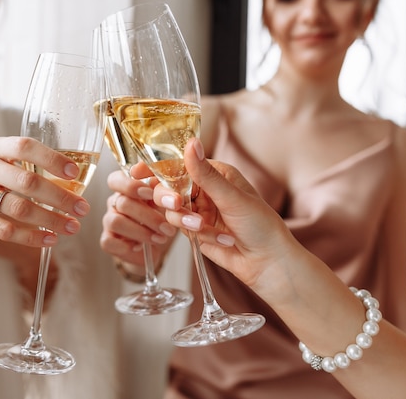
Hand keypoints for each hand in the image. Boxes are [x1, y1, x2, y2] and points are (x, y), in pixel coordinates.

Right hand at [0, 137, 90, 247]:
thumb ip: (22, 161)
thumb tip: (70, 179)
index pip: (25, 147)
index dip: (52, 159)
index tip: (75, 173)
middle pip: (27, 182)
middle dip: (60, 197)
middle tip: (82, 208)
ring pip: (18, 209)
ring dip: (50, 220)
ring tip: (71, 227)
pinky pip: (4, 230)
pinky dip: (30, 237)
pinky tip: (49, 239)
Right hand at [99, 164, 176, 267]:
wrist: (156, 246)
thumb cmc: (160, 218)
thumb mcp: (166, 204)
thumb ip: (165, 196)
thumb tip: (171, 196)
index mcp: (126, 189)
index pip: (116, 179)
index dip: (131, 185)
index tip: (151, 193)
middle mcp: (114, 203)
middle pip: (122, 203)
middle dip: (148, 216)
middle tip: (167, 227)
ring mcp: (108, 221)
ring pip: (116, 222)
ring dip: (141, 232)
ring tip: (160, 238)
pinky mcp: (107, 241)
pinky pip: (109, 241)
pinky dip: (128, 246)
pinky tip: (141, 247)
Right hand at [152, 138, 298, 290]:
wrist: (267, 262)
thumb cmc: (261, 226)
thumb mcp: (233, 197)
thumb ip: (206, 174)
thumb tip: (191, 144)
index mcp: (215, 172)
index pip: (179, 164)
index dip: (157, 167)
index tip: (138, 173)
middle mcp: (203, 188)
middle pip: (168, 186)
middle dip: (171, 198)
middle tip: (178, 205)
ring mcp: (197, 210)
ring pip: (171, 209)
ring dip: (187, 220)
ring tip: (207, 228)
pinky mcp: (193, 230)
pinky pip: (179, 227)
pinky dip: (195, 233)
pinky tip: (220, 238)